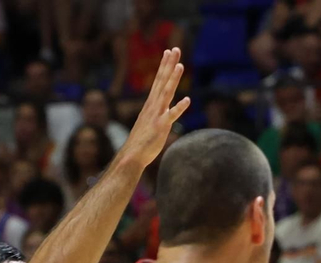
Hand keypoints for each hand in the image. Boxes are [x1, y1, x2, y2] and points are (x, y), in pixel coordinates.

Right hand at [116, 48, 189, 171]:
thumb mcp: (149, 122)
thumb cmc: (141, 141)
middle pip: (162, 81)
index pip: (158, 80)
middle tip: (174, 48)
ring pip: (167, 93)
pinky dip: (179, 107)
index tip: (168, 52)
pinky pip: (171, 115)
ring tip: (180, 65)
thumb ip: (156, 114)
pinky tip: (188, 99)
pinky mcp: (161, 127)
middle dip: (169, 64)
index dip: (164, 65)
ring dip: (173, 79)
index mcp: (151, 103)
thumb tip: (161, 111)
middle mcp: (153, 105)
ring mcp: (157, 115)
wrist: (132, 155)